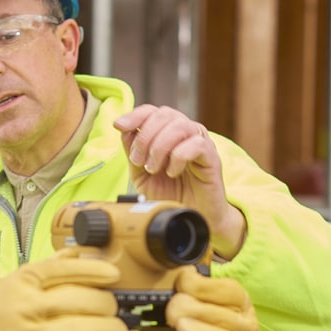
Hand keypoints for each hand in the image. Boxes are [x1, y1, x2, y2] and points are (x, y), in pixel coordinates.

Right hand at [0, 251, 137, 330]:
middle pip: (90, 298)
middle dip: (108, 302)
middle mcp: (31, 310)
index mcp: (19, 284)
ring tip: (116, 326)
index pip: (68, 268)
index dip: (97, 270)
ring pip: (98, 326)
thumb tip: (75, 253)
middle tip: (109, 307)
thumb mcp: (3, 287)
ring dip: (115, 325)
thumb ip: (40, 271)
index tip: (112, 274)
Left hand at [114, 105, 246, 257]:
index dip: (135, 115)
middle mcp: (185, 134)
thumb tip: (124, 131)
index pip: (152, 111)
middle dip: (145, 136)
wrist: (191, 219)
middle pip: (164, 114)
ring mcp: (200, 143)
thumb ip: (133, 154)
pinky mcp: (212, 158)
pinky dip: (178, 157)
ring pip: (179, 126)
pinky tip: (173, 172)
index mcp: (168, 134)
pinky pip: (196, 144)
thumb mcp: (142, 176)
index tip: (119, 126)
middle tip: (139, 161)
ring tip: (153, 168)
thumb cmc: (171, 196)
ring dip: (159, 147)